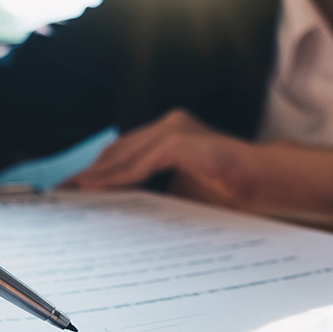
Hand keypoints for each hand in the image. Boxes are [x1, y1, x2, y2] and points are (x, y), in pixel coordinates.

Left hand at [63, 108, 332, 228]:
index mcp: (168, 134)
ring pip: (123, 156)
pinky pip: (141, 163)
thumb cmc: (232, 190)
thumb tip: (117, 206)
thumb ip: (153, 191)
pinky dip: (117, 178)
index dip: (96, 172)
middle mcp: (168, 124)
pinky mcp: (181, 140)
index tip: (72, 191)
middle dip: (88, 175)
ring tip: (73, 195)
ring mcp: (174, 129)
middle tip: (63, 196)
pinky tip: (97, 190)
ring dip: (96, 177)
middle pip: (116, 152)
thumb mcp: (182, 191)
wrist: (270, 183)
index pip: (122, 153)